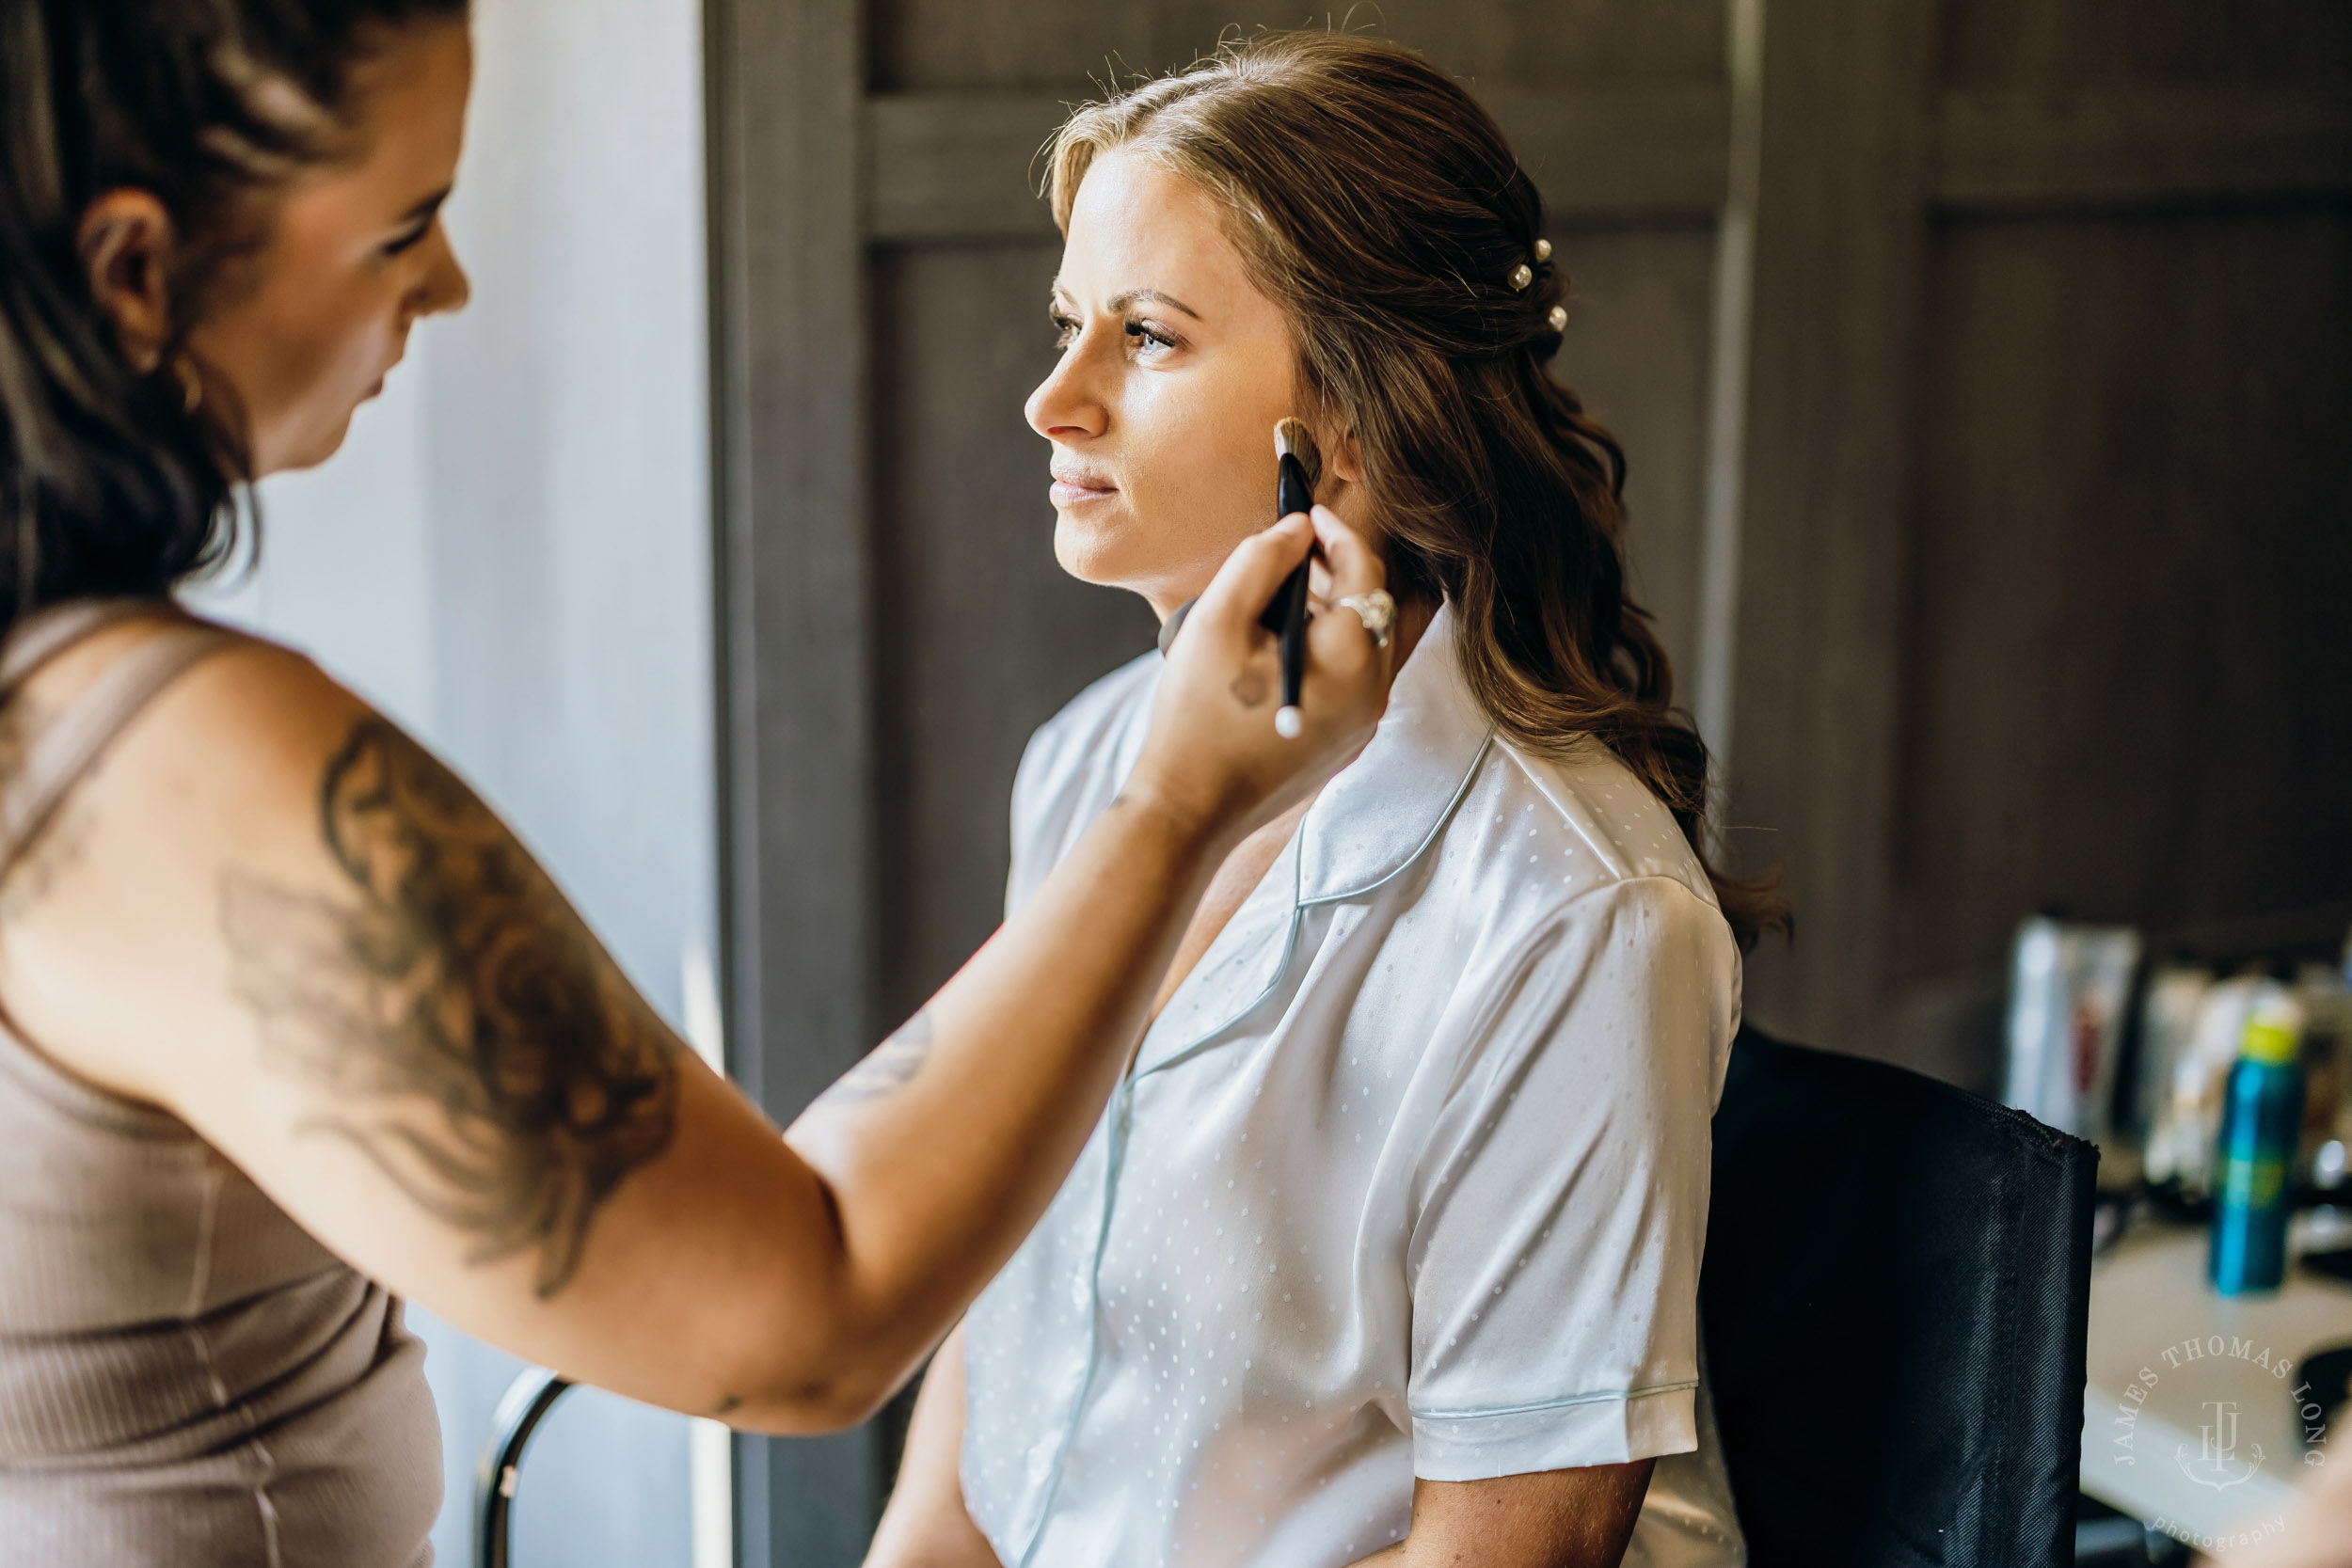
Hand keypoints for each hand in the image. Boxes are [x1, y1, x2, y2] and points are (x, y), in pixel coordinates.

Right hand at [1131, 506, 1393, 850]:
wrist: (1189, 810)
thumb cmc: (1196, 719)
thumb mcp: (1218, 623)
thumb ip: (1261, 561)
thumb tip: (1297, 529)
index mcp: (1350, 660)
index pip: (1365, 572)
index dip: (1336, 533)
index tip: (1306, 512)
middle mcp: (1371, 695)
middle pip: (1376, 609)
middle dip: (1341, 572)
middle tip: (1295, 552)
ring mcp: (1362, 726)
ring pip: (1368, 646)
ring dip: (1335, 612)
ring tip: (1281, 596)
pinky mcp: (1344, 745)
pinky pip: (1354, 682)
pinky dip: (1330, 650)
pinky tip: (1281, 645)